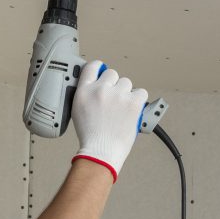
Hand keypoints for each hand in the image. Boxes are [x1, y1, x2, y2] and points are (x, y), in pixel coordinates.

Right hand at [71, 60, 148, 181]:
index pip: (92, 66)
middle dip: (115, 85)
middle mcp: (100, 89)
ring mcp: (118, 95)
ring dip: (126, 93)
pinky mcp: (133, 103)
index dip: (100, 68)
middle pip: (113, 74)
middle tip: (114, 101)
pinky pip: (141, 92)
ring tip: (122, 109)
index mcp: (85, 91)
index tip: (103, 71)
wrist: (101, 151)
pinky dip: (139, 100)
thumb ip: (87, 93)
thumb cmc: (91, 136)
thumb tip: (98, 84)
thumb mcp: (78, 110)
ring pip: (127, 83)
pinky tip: (132, 109)